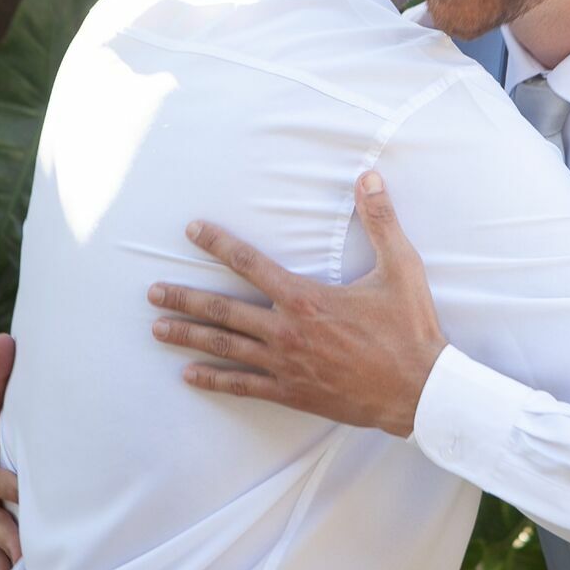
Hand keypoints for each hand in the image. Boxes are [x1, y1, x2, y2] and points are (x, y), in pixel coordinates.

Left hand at [151, 171, 445, 436]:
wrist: (418, 390)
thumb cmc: (410, 328)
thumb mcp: (401, 268)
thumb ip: (381, 221)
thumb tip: (369, 177)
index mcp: (306, 298)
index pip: (249, 263)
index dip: (218, 244)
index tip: (192, 230)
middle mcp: (287, 331)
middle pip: (223, 310)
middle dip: (184, 298)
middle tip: (151, 291)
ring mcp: (285, 365)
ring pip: (225, 347)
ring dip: (188, 336)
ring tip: (157, 328)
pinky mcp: (292, 392)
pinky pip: (243, 385)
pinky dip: (214, 380)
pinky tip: (189, 376)